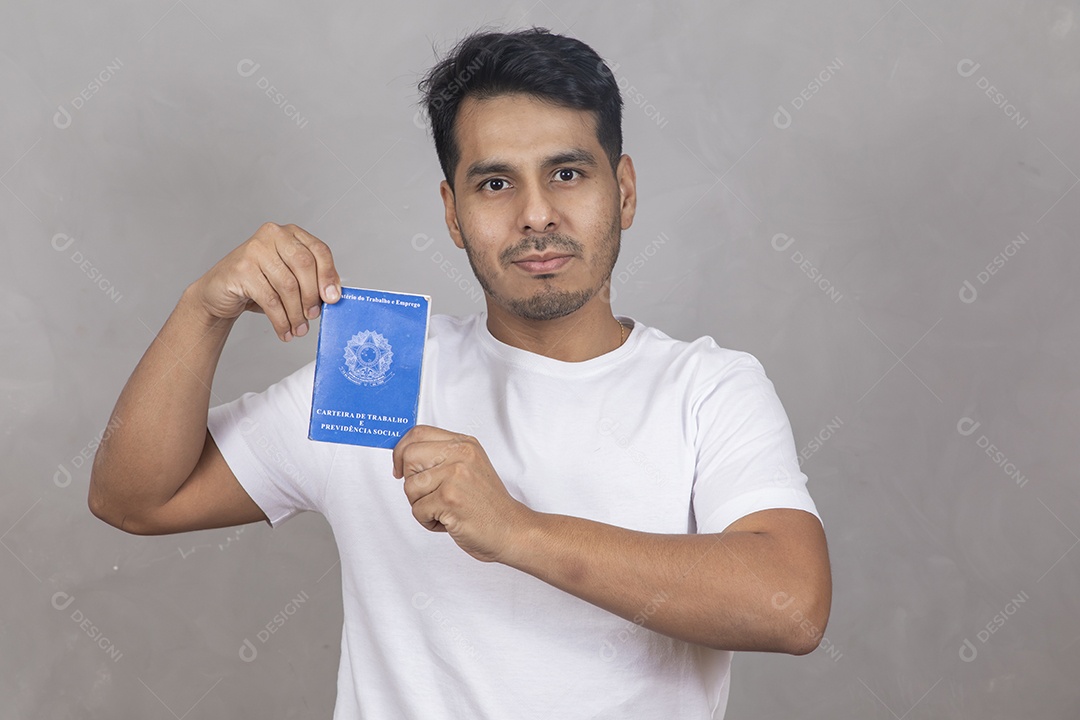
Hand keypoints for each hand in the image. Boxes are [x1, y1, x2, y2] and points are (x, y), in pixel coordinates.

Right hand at [190, 222, 340, 341]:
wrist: (219, 291)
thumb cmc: (258, 283)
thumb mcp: (289, 278)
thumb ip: (310, 281)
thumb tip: (333, 296)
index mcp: (290, 234)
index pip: (319, 250)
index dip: (329, 275)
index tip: (333, 298)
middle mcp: (272, 235)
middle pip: (304, 265)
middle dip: (312, 295)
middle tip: (313, 316)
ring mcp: (254, 249)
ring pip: (287, 285)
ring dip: (296, 313)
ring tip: (298, 329)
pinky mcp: (241, 269)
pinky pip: (270, 299)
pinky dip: (281, 320)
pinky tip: (284, 330)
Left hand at [392, 425, 533, 563]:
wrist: (511, 530)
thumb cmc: (487, 505)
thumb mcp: (470, 467)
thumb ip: (442, 457)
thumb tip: (403, 454)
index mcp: (464, 444)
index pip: (418, 433)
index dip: (401, 451)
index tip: (400, 468)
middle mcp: (461, 454)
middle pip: (408, 456)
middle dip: (411, 481)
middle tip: (429, 495)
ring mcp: (456, 475)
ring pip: (410, 487)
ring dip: (421, 506)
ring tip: (444, 510)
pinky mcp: (450, 498)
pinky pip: (417, 510)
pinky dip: (429, 522)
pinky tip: (449, 521)